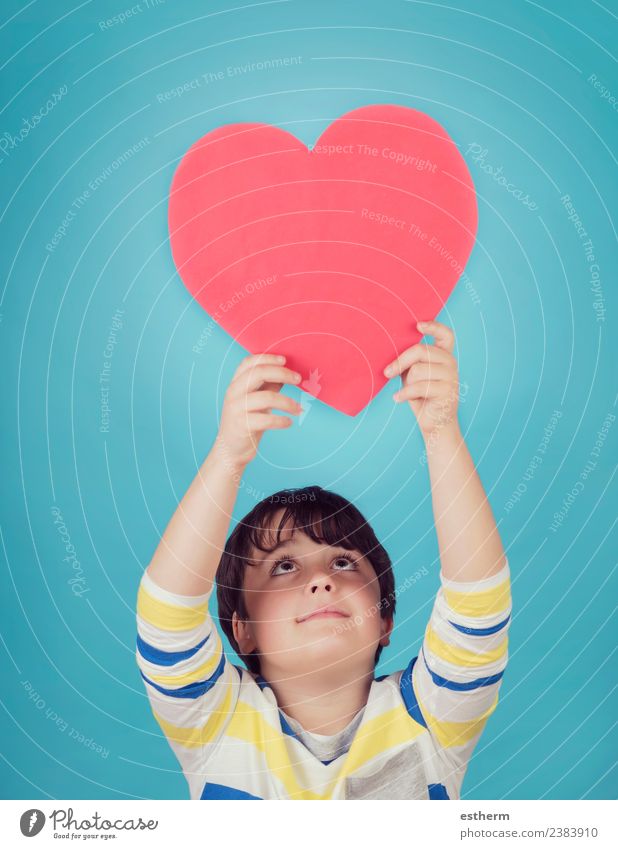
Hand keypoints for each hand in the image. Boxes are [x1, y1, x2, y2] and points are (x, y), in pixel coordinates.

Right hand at [215, 353, 302, 467]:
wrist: (230, 449)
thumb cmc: (246, 421)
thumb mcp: (255, 400)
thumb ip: (268, 385)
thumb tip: (287, 372)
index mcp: (236, 383)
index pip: (249, 362)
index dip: (267, 357)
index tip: (285, 360)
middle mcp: (234, 393)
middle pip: (258, 373)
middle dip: (282, 373)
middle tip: (298, 379)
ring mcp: (237, 409)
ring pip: (267, 397)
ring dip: (288, 402)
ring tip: (298, 409)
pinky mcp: (242, 425)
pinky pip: (267, 420)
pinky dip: (282, 420)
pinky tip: (289, 422)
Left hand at [383, 320, 460, 440]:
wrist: (434, 422)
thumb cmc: (420, 395)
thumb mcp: (412, 374)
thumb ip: (409, 360)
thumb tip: (390, 348)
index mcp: (443, 355)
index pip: (445, 334)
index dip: (433, 326)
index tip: (417, 325)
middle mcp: (450, 362)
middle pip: (421, 350)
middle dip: (400, 361)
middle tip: (387, 372)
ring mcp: (452, 376)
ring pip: (418, 370)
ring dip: (406, 383)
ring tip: (405, 392)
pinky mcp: (448, 391)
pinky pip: (420, 387)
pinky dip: (405, 394)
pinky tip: (398, 398)